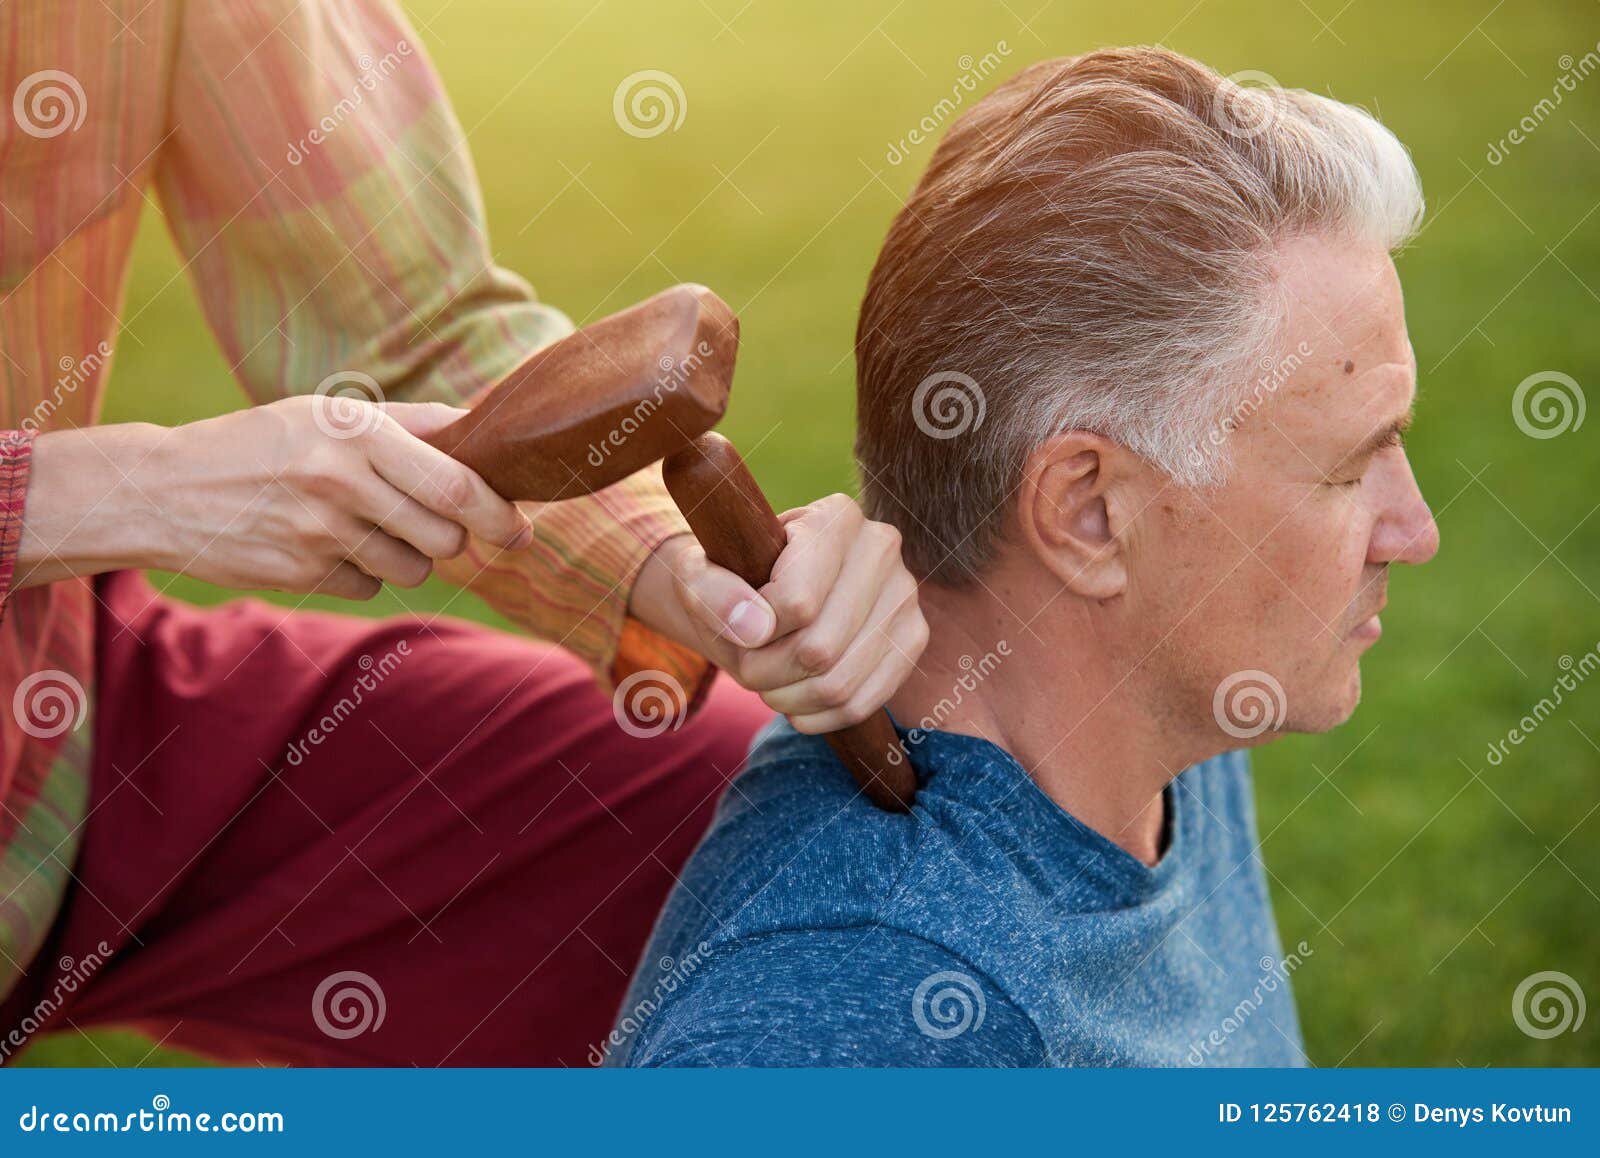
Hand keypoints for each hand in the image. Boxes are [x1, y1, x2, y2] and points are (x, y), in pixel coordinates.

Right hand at [16, 397, 531, 598]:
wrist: (163, 489)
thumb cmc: (266, 443)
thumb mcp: (330, 414)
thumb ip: (412, 423)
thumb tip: (487, 426)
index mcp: (356, 433)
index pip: (458, 487)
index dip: (501, 515)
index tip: (520, 530)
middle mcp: (340, 481)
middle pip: (445, 536)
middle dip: (451, 536)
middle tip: (425, 518)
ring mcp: (318, 533)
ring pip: (413, 567)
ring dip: (405, 553)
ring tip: (360, 522)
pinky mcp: (301, 575)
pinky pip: (371, 586)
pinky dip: (362, 572)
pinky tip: (323, 544)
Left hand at [630, 494, 927, 732]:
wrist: (765, 597)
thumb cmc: (730, 580)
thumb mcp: (699, 575)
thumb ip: (711, 592)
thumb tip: (755, 630)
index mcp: (836, 517)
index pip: (798, 602)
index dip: (755, 632)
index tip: (739, 624)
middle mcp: (882, 548)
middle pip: (818, 650)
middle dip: (766, 673)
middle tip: (747, 665)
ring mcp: (905, 596)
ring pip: (839, 684)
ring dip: (788, 700)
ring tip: (769, 683)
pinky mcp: (913, 639)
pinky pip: (863, 703)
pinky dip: (818, 717)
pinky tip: (796, 702)